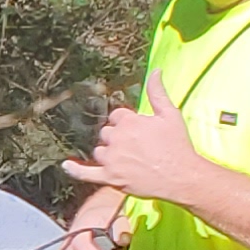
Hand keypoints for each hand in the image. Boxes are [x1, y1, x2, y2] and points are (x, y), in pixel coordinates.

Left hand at [62, 70, 215, 207]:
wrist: (182, 176)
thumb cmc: (177, 145)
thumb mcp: (170, 114)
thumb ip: (158, 92)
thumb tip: (155, 71)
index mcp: (129, 121)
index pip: (116, 117)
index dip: (127, 124)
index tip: (139, 132)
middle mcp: (117, 138)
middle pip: (107, 134)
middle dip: (118, 139)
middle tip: (137, 148)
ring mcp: (111, 159)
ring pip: (99, 151)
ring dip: (108, 153)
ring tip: (128, 160)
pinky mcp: (110, 177)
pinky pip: (85, 173)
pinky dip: (74, 170)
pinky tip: (66, 166)